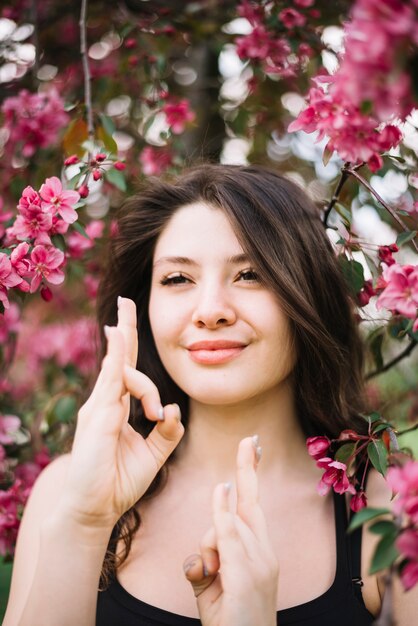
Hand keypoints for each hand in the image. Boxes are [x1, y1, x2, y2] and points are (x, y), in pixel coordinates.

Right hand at [61, 297, 183, 529]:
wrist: (94, 510)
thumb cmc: (118, 482)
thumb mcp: (154, 454)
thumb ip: (168, 431)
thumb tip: (175, 409)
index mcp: (117, 408)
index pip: (126, 369)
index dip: (129, 344)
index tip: (128, 321)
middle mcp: (105, 402)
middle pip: (119, 358)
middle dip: (124, 327)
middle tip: (128, 301)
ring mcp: (98, 406)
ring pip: (124, 371)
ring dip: (147, 386)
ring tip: (155, 417)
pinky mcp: (97, 415)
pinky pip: (111, 378)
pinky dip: (117, 355)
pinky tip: (119, 335)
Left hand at [183, 437, 277, 625]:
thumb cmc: (231, 623)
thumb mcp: (213, 592)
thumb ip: (205, 567)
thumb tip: (195, 558)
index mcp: (259, 553)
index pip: (252, 508)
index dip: (250, 478)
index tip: (252, 451)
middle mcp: (264, 553)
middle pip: (249, 504)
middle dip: (247, 468)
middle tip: (249, 438)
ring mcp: (259, 563)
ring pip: (225, 526)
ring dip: (210, 545)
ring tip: (214, 579)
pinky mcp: (247, 576)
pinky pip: (228, 536)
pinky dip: (223, 514)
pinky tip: (221, 491)